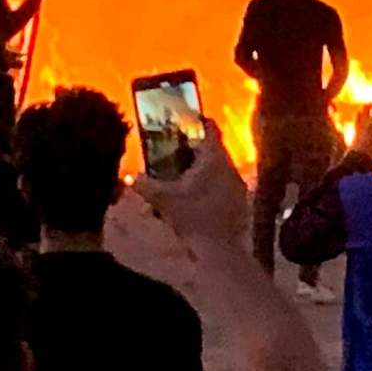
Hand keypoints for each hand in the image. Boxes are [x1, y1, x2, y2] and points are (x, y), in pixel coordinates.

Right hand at [135, 118, 248, 254]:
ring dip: (206, 168)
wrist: (221, 251)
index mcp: (213, 159)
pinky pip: (227, 185)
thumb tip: (129, 176)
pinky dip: (214, 186)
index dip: (198, 121)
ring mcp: (239, 185)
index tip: (185, 119)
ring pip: (221, 168)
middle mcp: (230, 167)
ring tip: (187, 175)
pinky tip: (201, 198)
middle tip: (179, 150)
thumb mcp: (164, 200)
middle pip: (215, 148)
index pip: (210, 128)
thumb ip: (145, 185)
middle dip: (197, 148)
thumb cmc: (192, 219)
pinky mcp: (242, 202)